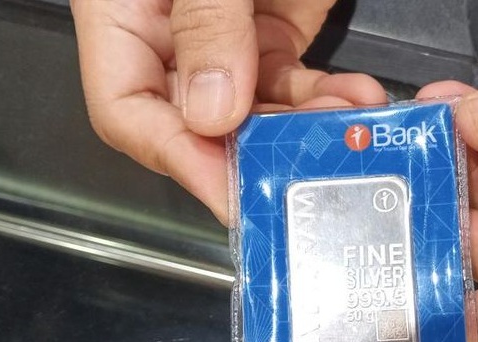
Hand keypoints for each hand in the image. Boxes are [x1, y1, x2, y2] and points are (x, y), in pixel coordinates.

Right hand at [71, 0, 385, 222]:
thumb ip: (204, 21)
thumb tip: (212, 113)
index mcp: (122, 12)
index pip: (126, 110)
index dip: (176, 156)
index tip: (230, 187)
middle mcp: (168, 37)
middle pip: (195, 125)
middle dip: (252, 152)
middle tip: (303, 168)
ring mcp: (225, 39)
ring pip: (255, 114)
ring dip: (302, 129)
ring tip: (346, 123)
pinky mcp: (274, 33)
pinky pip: (293, 87)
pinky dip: (324, 100)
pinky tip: (355, 96)